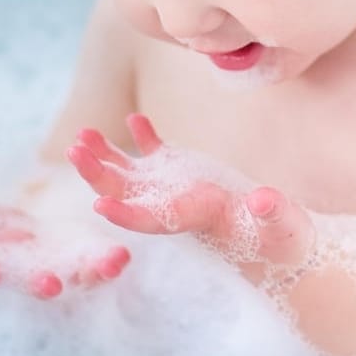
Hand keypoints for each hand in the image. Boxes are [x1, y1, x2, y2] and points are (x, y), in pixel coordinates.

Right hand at [0, 172, 130, 299]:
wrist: (39, 245)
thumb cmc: (2, 232)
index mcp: (2, 264)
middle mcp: (33, 275)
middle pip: (36, 284)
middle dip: (43, 284)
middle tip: (47, 284)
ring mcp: (65, 274)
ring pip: (78, 278)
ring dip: (93, 273)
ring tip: (110, 264)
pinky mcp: (90, 264)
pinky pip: (102, 266)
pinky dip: (112, 263)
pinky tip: (122, 256)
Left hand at [65, 114, 315, 267]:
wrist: (279, 238)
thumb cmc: (282, 238)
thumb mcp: (282, 228)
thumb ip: (273, 214)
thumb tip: (264, 200)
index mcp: (195, 221)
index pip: (153, 222)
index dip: (126, 215)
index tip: (99, 207)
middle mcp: (175, 208)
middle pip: (127, 195)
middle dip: (99, 175)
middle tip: (73, 151)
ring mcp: (175, 190)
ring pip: (131, 175)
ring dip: (105, 156)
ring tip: (82, 135)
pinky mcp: (185, 175)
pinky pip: (157, 156)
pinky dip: (144, 137)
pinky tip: (135, 117)